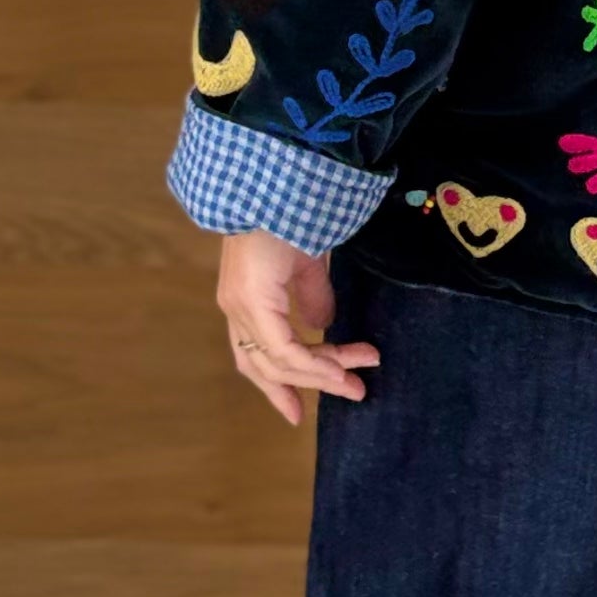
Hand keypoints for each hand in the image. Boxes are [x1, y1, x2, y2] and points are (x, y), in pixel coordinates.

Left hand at [215, 229, 379, 425]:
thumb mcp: (306, 264)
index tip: (298, 412)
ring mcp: (242, 306)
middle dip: (312, 384)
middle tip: (353, 391)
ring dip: (323, 374)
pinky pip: (285, 349)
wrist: (277, 184)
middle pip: (268, 367)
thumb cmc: (290, 215)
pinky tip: (341, 367)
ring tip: (358, 378)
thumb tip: (322, 326)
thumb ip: (311, 297)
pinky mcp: (254, 302)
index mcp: (245, 300)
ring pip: (279, 363)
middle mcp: (237, 309)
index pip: (254, 357)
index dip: (276, 387)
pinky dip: (314, 364)